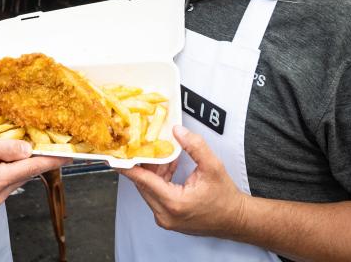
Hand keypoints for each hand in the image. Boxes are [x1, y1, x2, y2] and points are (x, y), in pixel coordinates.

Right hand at [0, 135, 67, 208]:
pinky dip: (3, 171)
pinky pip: (4, 183)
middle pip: (24, 172)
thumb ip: (6, 148)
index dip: (54, 159)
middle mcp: (0, 195)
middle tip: (25, 141)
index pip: (34, 167)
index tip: (71, 155)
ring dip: (12, 164)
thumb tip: (28, 149)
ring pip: (14, 177)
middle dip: (27, 157)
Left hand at [118, 125, 246, 238]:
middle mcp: (165, 214)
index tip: (115, 157)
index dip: (128, 167)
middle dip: (145, 163)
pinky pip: (156, 194)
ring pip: (149, 189)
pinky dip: (160, 179)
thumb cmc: (225, 198)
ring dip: (154, 171)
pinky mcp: (167, 218)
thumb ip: (195, 146)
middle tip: (143, 144)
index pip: (144, 181)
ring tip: (163, 154)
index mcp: (174, 203)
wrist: (235, 220)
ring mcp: (165, 218)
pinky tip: (169, 166)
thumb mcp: (213, 167)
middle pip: (144, 184)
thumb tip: (177, 131)